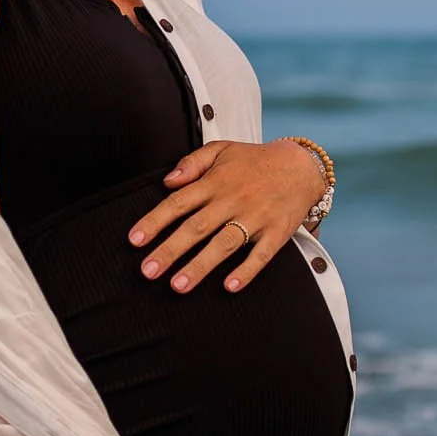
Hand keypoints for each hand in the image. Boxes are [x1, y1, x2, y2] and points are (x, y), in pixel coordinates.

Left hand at [128, 139, 325, 293]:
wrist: (302, 165)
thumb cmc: (256, 161)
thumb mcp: (221, 149)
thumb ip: (191, 162)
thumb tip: (167, 180)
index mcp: (215, 182)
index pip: (178, 203)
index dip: (154, 222)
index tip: (135, 240)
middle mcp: (232, 200)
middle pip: (196, 228)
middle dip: (170, 250)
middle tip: (148, 271)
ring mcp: (256, 217)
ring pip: (224, 244)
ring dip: (200, 265)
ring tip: (178, 285)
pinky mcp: (277, 232)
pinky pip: (261, 255)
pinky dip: (247, 271)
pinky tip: (230, 286)